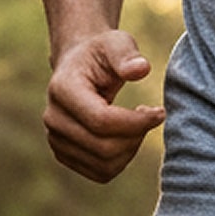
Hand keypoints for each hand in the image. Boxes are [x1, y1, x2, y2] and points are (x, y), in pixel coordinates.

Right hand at [43, 30, 164, 183]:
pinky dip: (122, 160)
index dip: (135, 122)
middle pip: (102, 147)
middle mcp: (54, 119)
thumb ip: (127, 54)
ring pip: (103, 165)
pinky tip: (129, 136)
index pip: (101, 120)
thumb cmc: (102, 52)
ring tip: (141, 124)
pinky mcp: (65, 154)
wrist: (79, 64)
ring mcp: (56, 140)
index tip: (160, 112)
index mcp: (62, 89)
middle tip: (153, 116)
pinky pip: (100, 172)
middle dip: (136, 135)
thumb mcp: (116, 42)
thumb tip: (141, 69)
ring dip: (132, 149)